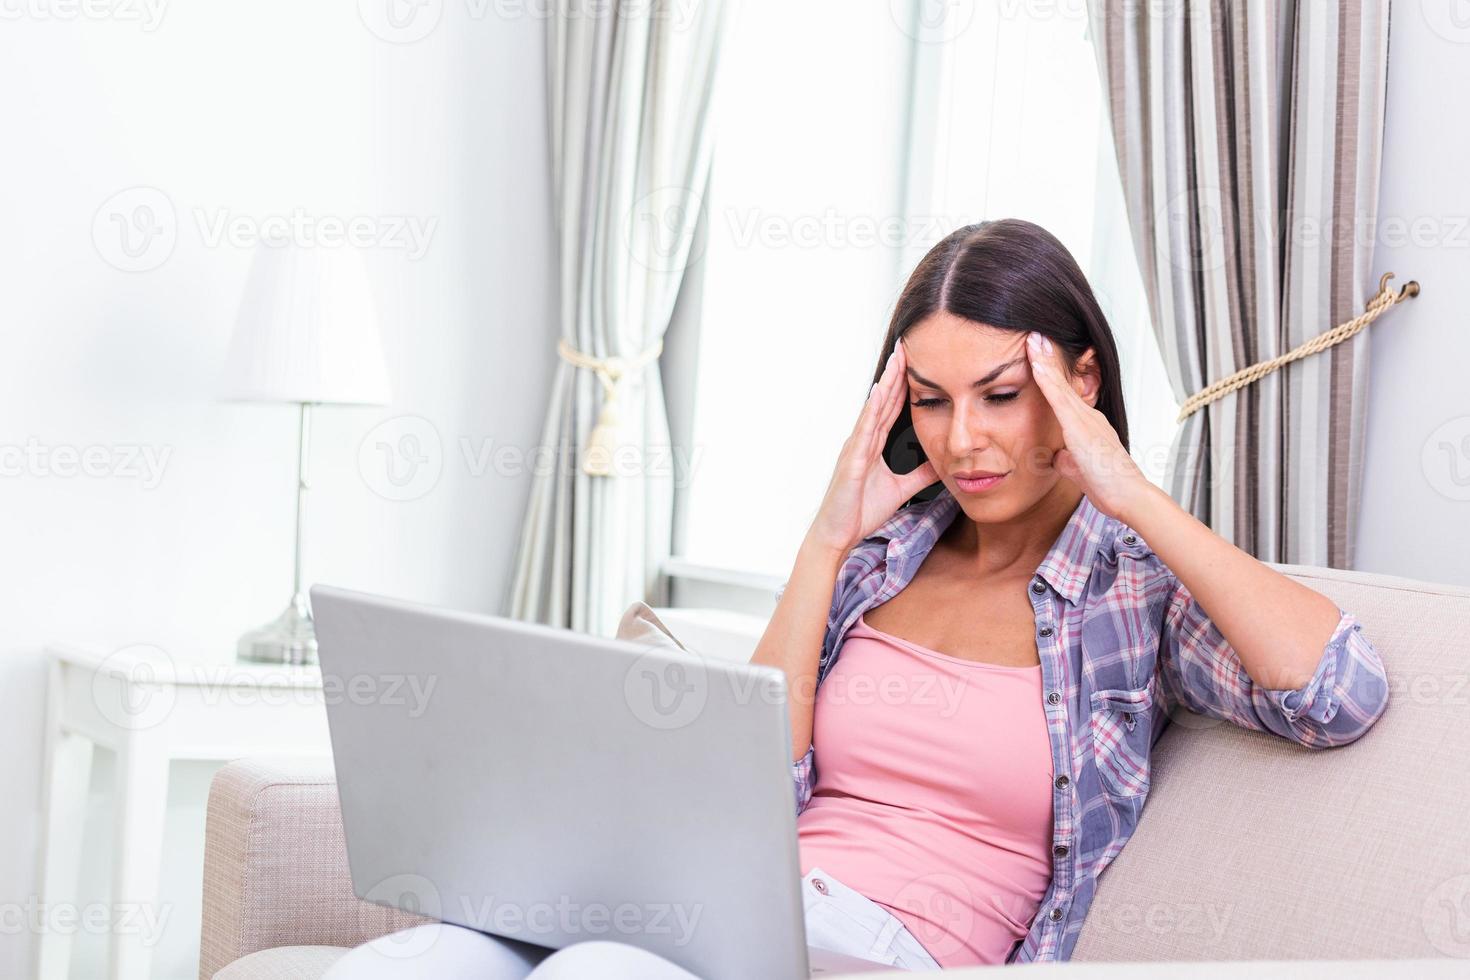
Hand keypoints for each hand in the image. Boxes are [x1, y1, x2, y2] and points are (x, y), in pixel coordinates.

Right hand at [807, 338, 938, 555]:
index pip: (891, 408)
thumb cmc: (859, 512)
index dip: (903, 384)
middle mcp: (862, 441)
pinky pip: (865, 430)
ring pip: (874, 408)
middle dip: (896, 373)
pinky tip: (881, 390)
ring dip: (886, 382)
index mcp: (872, 445)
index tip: (916, 361)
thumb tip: (943, 463)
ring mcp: (856, 448)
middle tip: (908, 346)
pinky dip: (873, 409)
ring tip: (898, 358)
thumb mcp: (901, 489)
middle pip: (883, 400)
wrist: (837, 535)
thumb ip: (921, 474)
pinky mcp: (853, 460)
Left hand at [1024, 330, 1153, 521]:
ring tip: (1033, 339)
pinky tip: (1037, 364)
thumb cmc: (1108, 486)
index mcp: (1087, 425)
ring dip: (1045, 361)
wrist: (1128, 496)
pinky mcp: (1081, 428)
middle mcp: (1088, 416)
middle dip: (1048, 358)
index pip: (1064, 395)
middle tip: (1035, 336)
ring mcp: (1086, 419)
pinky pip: (1060, 399)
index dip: (1052, 375)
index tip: (1039, 356)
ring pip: (1061, 385)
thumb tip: (1056, 456)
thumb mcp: (1078, 469)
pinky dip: (1048, 380)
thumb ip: (1066, 459)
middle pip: (1063, 382)